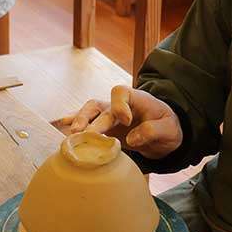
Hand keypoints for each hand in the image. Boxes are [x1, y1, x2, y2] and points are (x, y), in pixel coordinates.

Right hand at [58, 85, 182, 158]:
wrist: (163, 134)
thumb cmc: (166, 127)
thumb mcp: (168, 130)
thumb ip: (152, 131)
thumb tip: (131, 139)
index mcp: (135, 99)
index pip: (121, 92)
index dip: (120, 105)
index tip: (127, 121)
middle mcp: (118, 105)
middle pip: (98, 105)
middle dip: (91, 120)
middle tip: (88, 135)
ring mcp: (108, 116)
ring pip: (88, 112)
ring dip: (79, 122)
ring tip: (73, 135)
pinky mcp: (103, 127)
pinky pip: (85, 122)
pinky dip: (73, 123)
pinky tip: (62, 127)